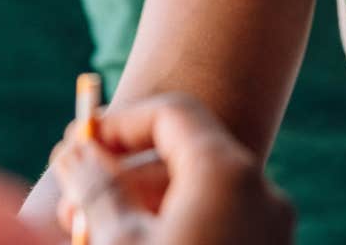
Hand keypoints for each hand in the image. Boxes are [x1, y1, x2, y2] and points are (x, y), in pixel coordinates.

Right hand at [49, 92, 293, 244]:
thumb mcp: (118, 240)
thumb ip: (95, 186)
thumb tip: (73, 149)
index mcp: (229, 173)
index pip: (171, 113)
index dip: (119, 123)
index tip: (78, 145)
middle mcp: (263, 192)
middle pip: (185, 156)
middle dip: (123, 173)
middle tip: (73, 202)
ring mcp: (272, 229)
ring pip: (200, 195)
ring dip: (145, 206)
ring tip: (94, 233)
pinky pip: (218, 222)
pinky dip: (176, 224)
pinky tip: (136, 242)